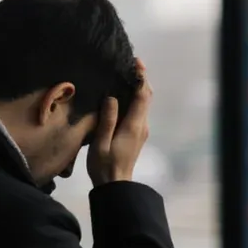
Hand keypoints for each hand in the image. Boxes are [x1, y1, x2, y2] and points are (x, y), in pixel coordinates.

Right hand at [87, 58, 152, 186]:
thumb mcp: (101, 142)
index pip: (142, 96)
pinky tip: (123, 95)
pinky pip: (140, 111)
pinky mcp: (137, 134)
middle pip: (147, 97)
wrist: (115, 185)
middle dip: (142, 80)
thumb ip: (108, 120)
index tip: (136, 62)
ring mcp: (141, 130)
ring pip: (144, 104)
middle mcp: (142, 125)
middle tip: (131, 64)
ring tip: (126, 75)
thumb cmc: (105, 164)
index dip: (141, 78)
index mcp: (134, 125)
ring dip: (139, 88)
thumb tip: (112, 98)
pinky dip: (136, 98)